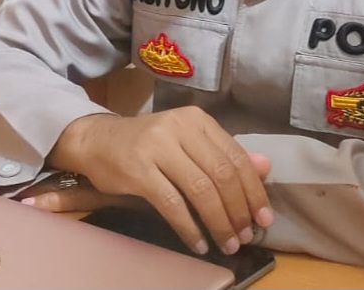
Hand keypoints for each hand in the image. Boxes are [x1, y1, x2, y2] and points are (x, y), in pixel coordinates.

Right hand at [46, 107, 273, 255]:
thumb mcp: (188, 143)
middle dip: (238, 210)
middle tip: (247, 236)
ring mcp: (157, 147)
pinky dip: (189, 228)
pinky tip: (199, 243)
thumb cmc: (148, 143)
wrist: (97, 140)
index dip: (254, 190)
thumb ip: (224, 155)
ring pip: (200, 190)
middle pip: (221, 174)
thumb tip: (266, 167)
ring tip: (228, 244)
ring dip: (219, 222)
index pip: (235, 156)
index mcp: (197, 119)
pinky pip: (172, 204)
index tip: (264, 218)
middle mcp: (180, 127)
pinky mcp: (138, 169)